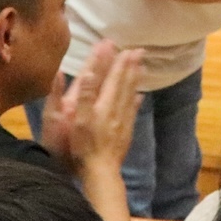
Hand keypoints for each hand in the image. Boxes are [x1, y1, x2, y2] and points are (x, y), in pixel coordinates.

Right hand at [44, 41, 143, 175]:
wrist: (101, 172)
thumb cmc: (84, 147)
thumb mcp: (79, 121)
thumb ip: (85, 96)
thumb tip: (89, 74)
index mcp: (104, 105)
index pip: (112, 80)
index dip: (117, 64)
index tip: (122, 48)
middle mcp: (117, 111)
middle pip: (125, 85)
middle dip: (130, 67)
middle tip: (138, 51)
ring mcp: (123, 122)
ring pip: (131, 95)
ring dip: (135, 80)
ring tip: (141, 67)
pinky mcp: (126, 133)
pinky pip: (133, 112)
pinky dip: (137, 101)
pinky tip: (140, 97)